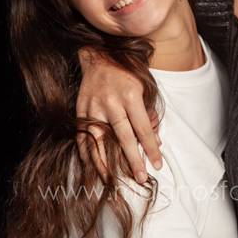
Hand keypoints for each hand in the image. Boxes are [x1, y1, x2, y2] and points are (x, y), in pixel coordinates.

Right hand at [76, 48, 161, 183]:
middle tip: (140, 178)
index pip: (142, 129)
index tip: (157, 165)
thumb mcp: (146, 88)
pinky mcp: (80, 110)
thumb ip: (150, 116)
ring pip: (99, 141)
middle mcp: (110, 103)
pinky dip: (86, 153)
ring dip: (106, 163)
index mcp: (129, 96)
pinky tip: (92, 167)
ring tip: (113, 182)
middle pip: (123, 138)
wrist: (100, 56)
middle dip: (133, 160)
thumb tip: (155, 142)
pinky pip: (82, 137)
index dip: (150, 149)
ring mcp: (92, 107)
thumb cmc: (127, 73)